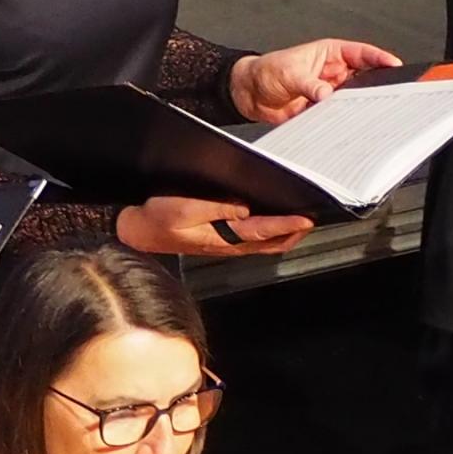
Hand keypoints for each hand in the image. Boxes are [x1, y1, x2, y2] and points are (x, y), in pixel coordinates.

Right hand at [118, 195, 310, 258]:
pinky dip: (270, 234)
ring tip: (300, 222)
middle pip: (270, 243)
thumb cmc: (158, 218)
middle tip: (312, 220)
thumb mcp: (183, 208)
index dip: (286, 225)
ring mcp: (226, 245)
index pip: (262, 230)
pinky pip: (254, 241)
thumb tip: (243, 208)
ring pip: (264, 245)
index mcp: (222, 236)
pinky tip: (274, 224)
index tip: (305, 219)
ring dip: (284, 235)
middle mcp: (228, 244)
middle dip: (293, 233)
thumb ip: (216, 208)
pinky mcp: (222, 242)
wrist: (140, 232)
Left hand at [229, 38, 400, 125]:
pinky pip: (338, 114)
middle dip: (374, 84)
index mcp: (329, 53)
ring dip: (357, 104)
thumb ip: (309, 84)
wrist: (248, 94)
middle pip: (362, 77)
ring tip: (366, 111)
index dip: (378, 57)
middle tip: (385, 93)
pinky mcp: (321, 109)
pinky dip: (342, 119)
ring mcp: (328, 91)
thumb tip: (326, 93)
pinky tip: (347, 123)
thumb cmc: (266, 71)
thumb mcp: (289, 73)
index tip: (393, 63)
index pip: (361, 53)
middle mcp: (332, 72)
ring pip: (352, 98)